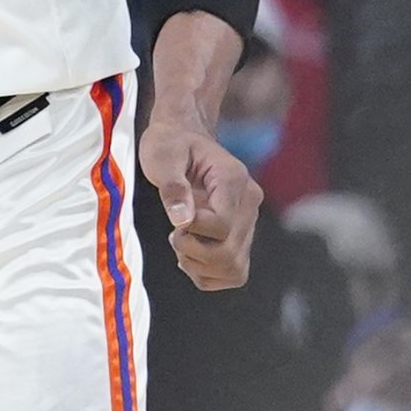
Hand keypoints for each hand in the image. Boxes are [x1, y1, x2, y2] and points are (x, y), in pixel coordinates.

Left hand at [140, 104, 259, 289]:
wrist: (183, 137)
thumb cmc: (170, 143)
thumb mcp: (162, 155)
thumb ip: (172, 186)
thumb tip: (182, 220)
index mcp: (233, 180)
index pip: (221, 225)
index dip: (193, 229)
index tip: (176, 218)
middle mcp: (249, 204)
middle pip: (229, 253)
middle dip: (192, 251)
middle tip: (175, 234)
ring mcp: (248, 222)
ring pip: (234, 269)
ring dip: (200, 266)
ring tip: (182, 244)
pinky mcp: (241, 236)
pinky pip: (233, 272)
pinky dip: (208, 274)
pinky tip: (189, 255)